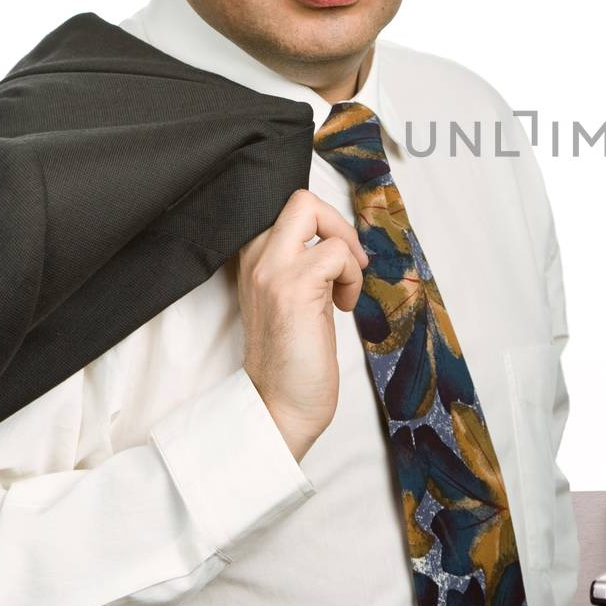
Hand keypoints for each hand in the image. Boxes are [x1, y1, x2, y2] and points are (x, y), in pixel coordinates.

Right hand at [236, 189, 368, 461]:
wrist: (280, 407)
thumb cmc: (294, 358)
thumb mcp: (294, 298)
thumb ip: (304, 266)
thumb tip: (339, 241)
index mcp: (253, 260)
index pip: (284, 208)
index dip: (321, 224)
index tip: (333, 258)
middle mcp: (255, 259)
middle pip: (298, 198)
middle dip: (336, 223)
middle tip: (347, 262)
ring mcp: (271, 271)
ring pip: (312, 210)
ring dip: (347, 251)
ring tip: (344, 289)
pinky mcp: (293, 288)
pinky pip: (336, 252)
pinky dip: (352, 275)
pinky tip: (344, 306)